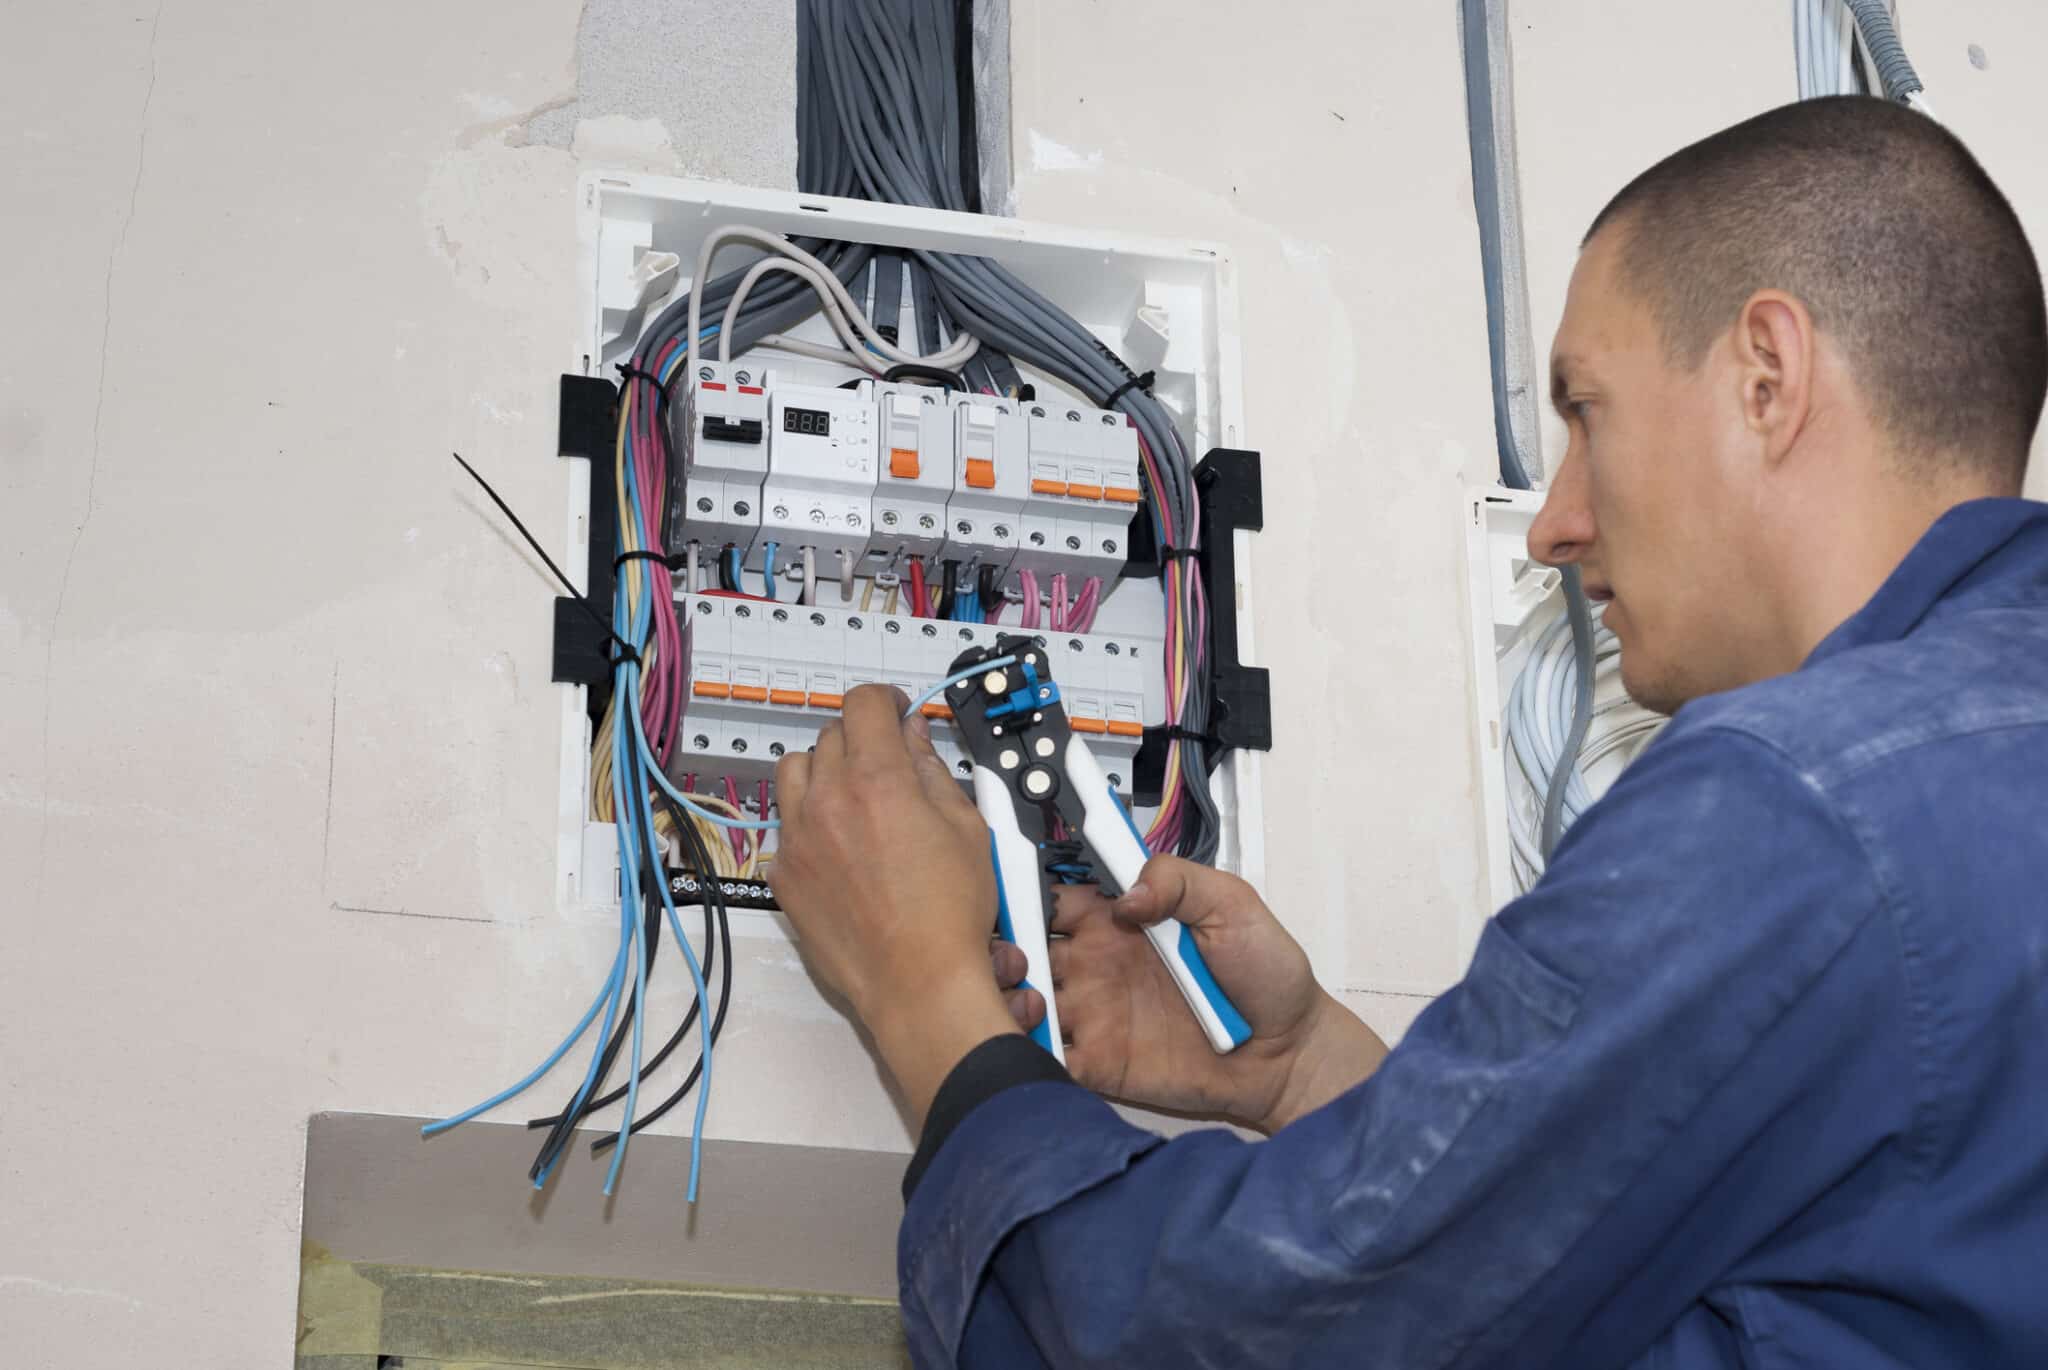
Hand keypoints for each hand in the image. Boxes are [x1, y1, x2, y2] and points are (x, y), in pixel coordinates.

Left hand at [770, 685, 1017, 1128]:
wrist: (918, 983)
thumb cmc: (950, 914)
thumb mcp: (967, 828)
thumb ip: (932, 771)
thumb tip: (914, 736)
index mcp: (877, 779)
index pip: (863, 704)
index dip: (884, 701)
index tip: (894, 713)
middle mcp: (827, 801)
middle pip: (829, 736)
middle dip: (859, 739)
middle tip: (885, 764)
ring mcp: (797, 839)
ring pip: (794, 772)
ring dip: (822, 771)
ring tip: (852, 798)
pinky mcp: (783, 875)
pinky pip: (786, 828)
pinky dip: (808, 824)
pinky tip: (840, 850)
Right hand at [997, 855, 1385, 1133]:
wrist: (1288, 1053)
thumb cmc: (1266, 972)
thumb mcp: (1231, 904)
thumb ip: (1177, 881)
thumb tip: (1126, 896)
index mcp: (1118, 920)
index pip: (1053, 898)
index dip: (1025, 890)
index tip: (1006, 889)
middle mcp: (1094, 965)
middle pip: (1025, 948)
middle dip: (1003, 946)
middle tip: (1007, 951)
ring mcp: (1093, 1016)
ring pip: (1023, 1002)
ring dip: (1007, 998)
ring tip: (1024, 998)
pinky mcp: (1099, 1065)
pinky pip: (1047, 1058)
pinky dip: (1026, 1049)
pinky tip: (1029, 1040)